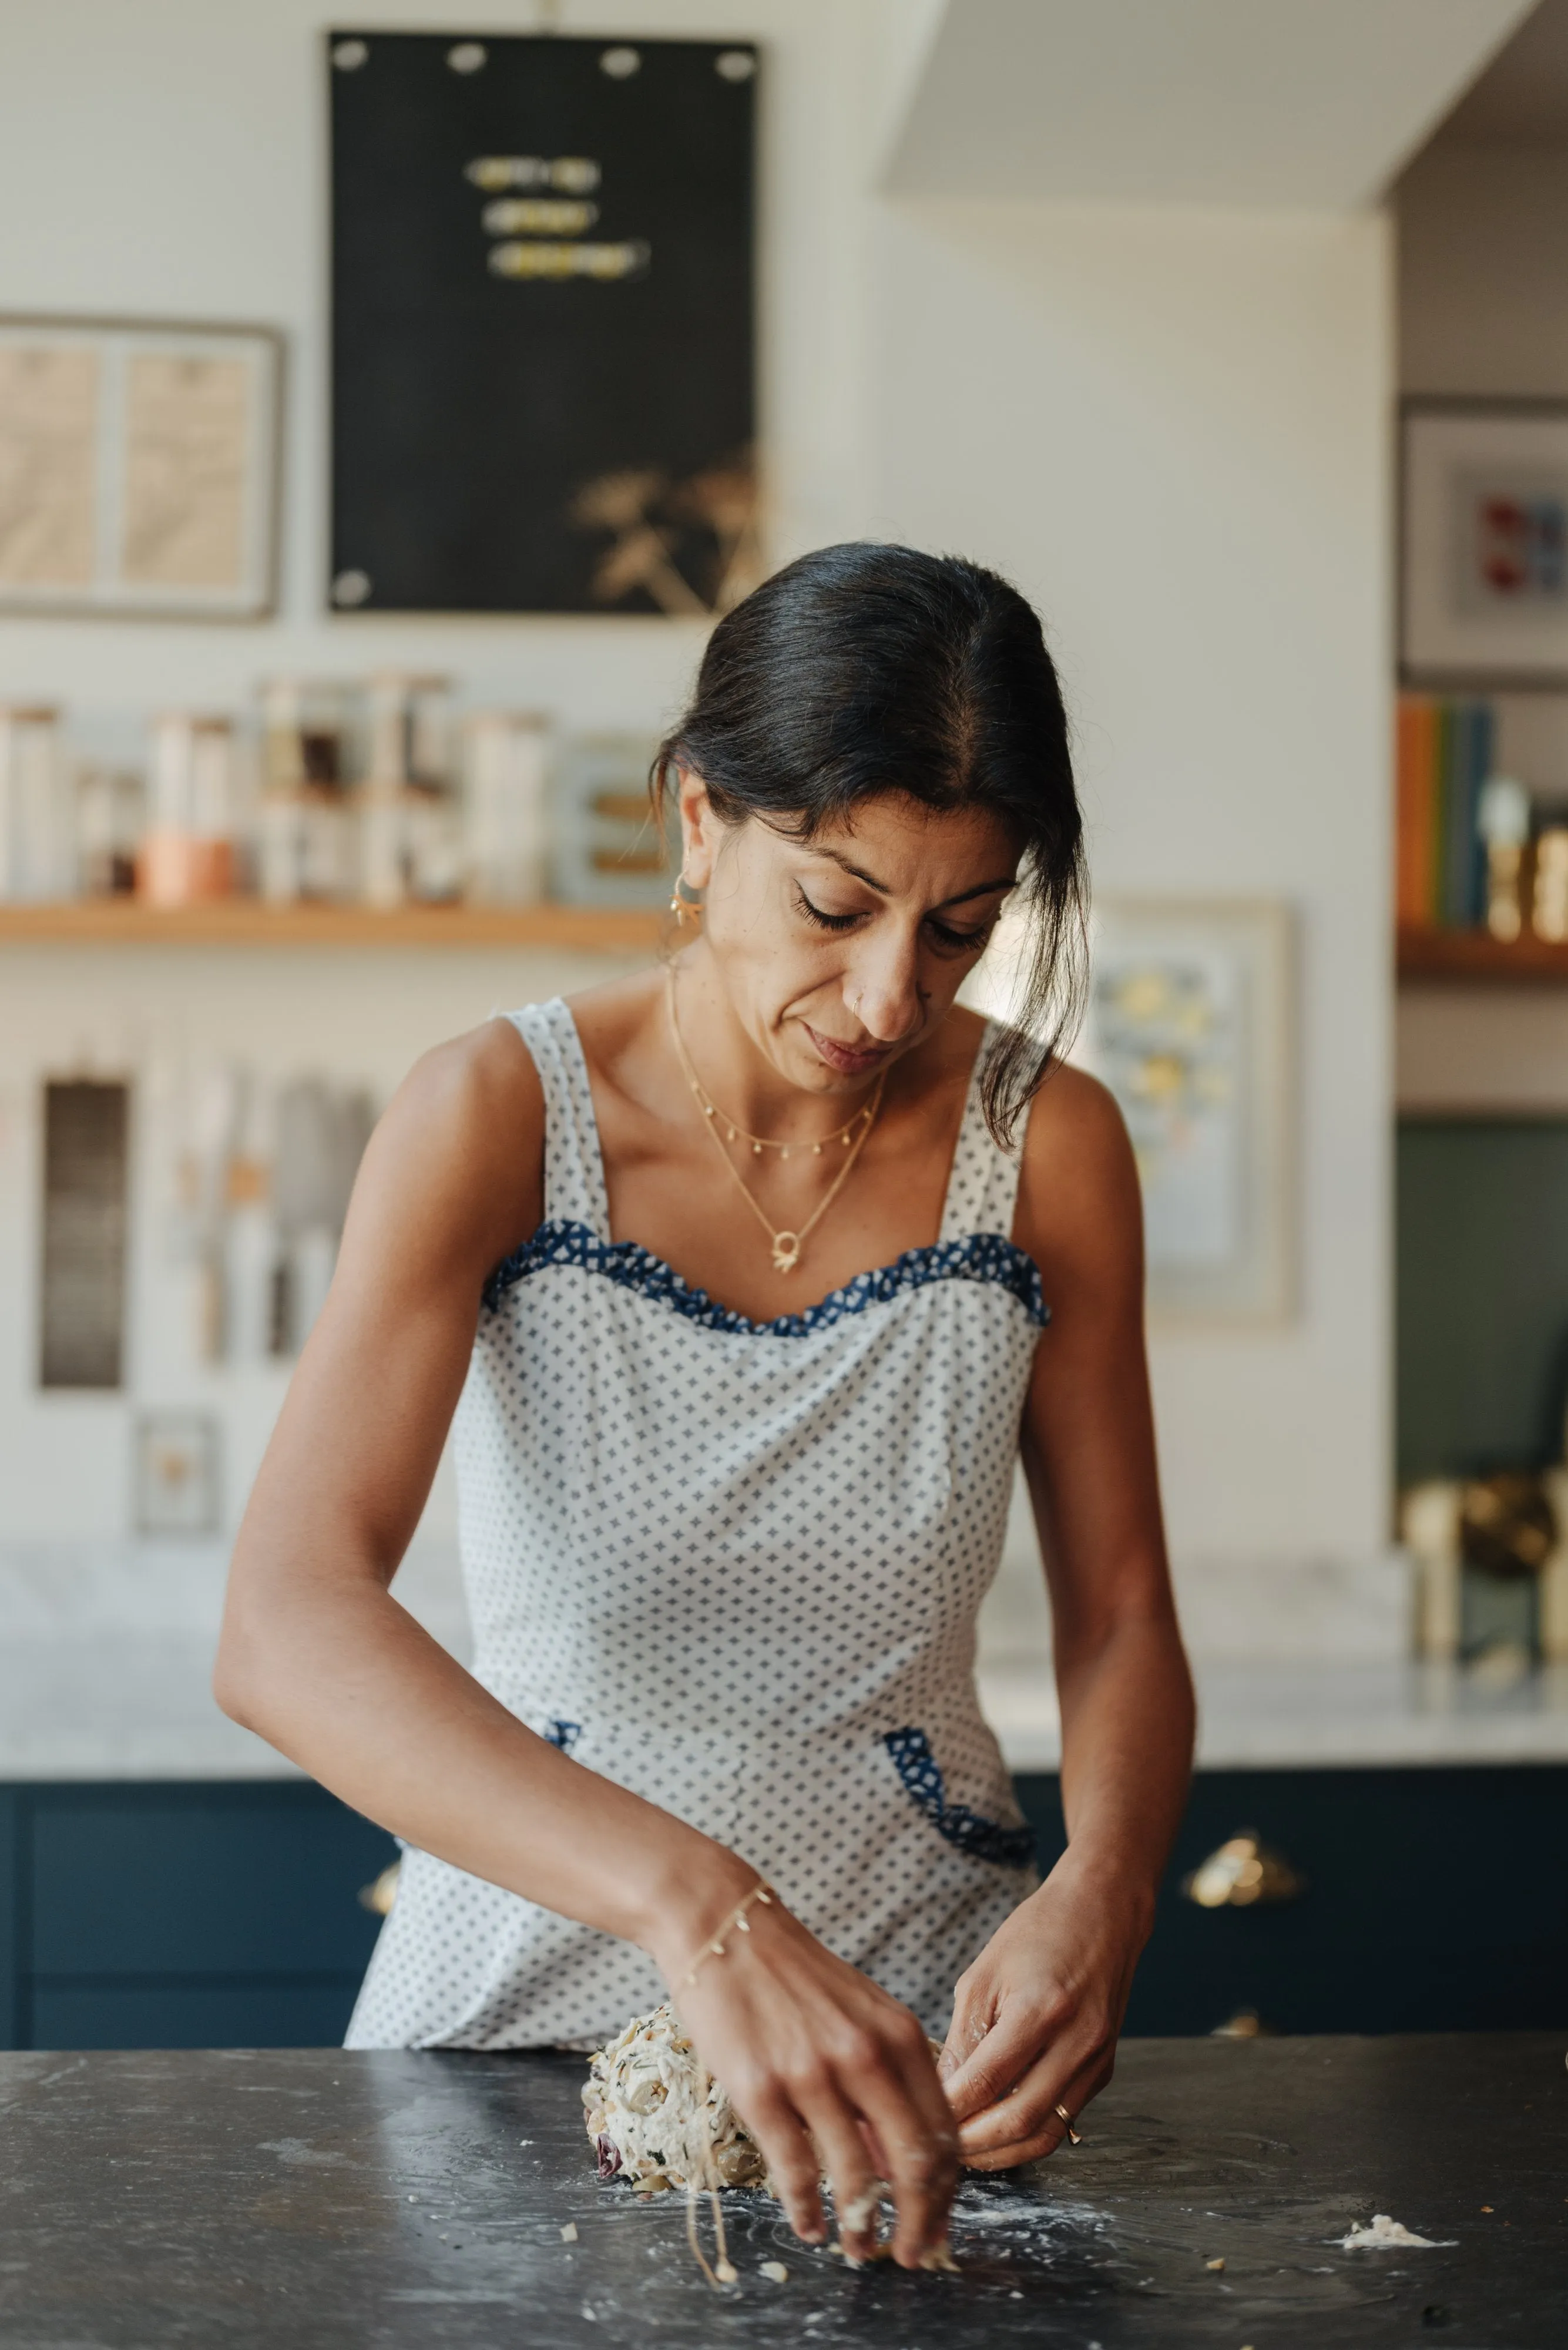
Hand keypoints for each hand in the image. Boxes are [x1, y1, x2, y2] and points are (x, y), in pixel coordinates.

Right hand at [652, 1878, 958, 2268]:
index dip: (946, 2191)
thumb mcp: (861, 2014)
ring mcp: (812, 2075)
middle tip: (912, 2255)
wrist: (724, 1926)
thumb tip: (899, 2162)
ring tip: (857, 2248)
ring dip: (860, 2227)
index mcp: (899, 2036)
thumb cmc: (795, 1975)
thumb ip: (889, 2078)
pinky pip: (795, 2172)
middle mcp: (865, 2057)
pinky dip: (807, 2210)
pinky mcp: (760, 2090)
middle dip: (920, 2223)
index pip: (943, 2132)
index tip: (940, 2224)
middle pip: (913, 2165)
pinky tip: (809, 2227)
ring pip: (855, 2179)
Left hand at [938, 1849, 1151, 2168]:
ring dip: (1002, 2153)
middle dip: (973, 2145)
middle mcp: (1076, 2041)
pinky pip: (1061, 2119)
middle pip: (1019, 2120)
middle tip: (937, 2148)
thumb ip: (964, 2039)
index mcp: (1040, 2009)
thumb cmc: (1038, 1933)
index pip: (987, 2082)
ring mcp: (1095, 2060)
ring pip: (1045, 2134)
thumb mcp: (983, 1975)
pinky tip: (996, 2132)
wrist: (1102, 1912)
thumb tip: (943, 2094)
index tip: (918, 2120)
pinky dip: (1026, 2135)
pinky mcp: (1102, 2071)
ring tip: (964, 2151)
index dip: (950, 2111)